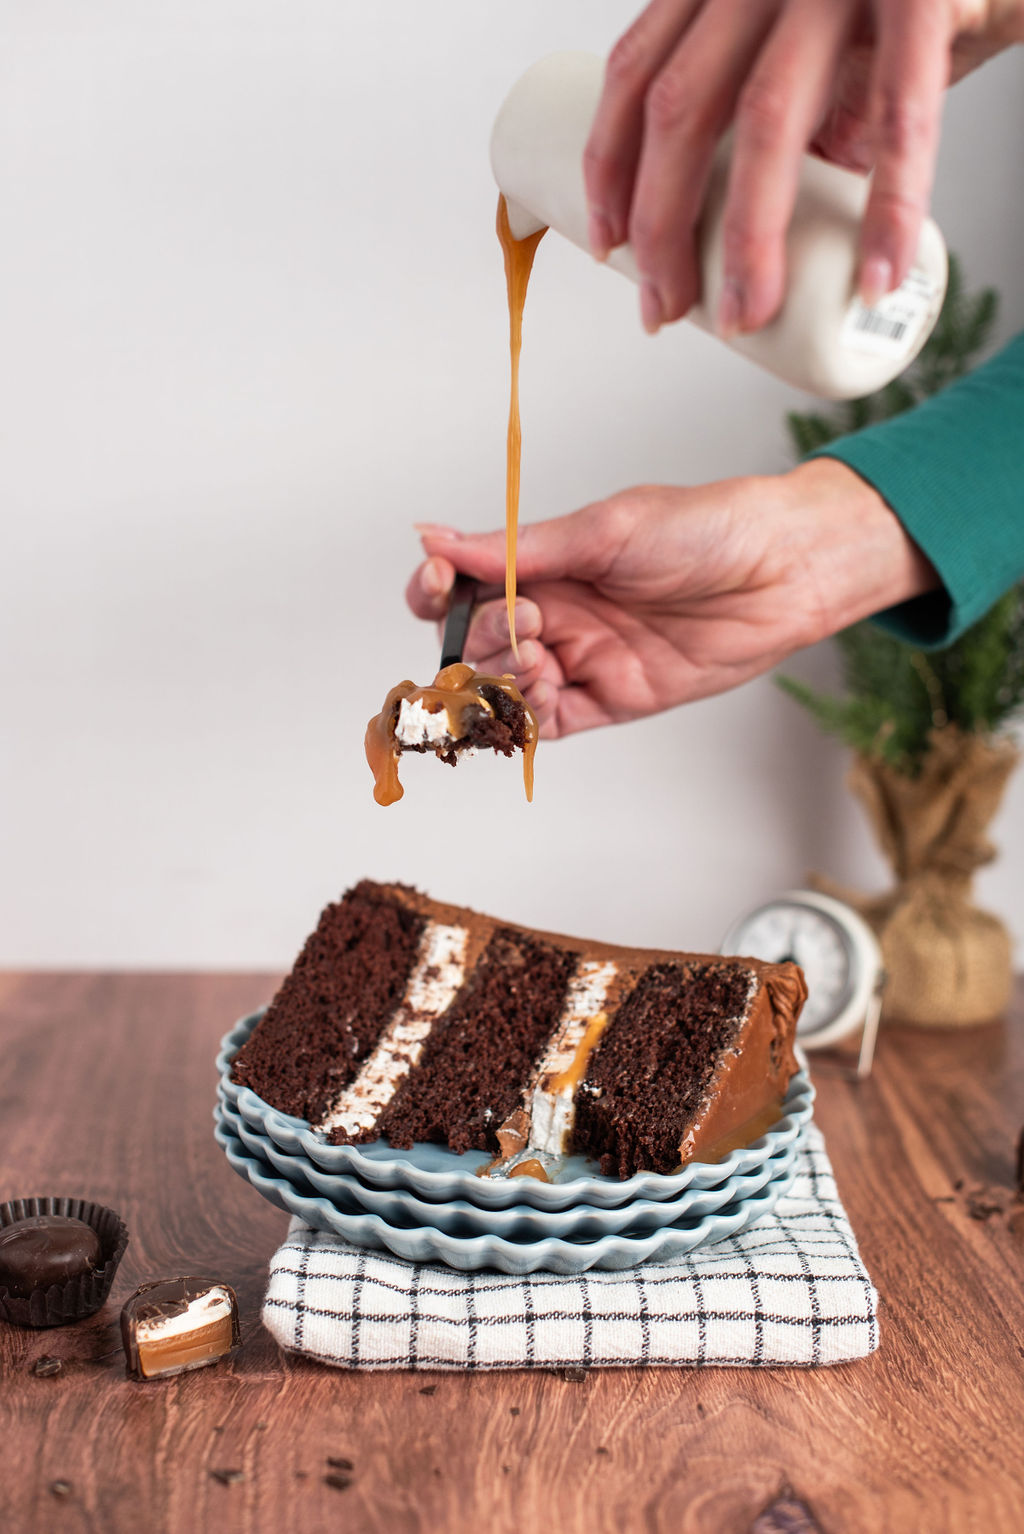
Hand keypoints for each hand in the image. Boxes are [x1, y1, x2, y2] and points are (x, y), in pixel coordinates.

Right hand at [406, 460, 937, 738]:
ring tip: (540, 653)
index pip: (462, 588)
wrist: (781, 569)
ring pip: (505, 686)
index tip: (435, 582)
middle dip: (482, 636)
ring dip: (502, 676)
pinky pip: (548, 722)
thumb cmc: (704, 529)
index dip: (435, 592)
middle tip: (529, 618)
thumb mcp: (603, 528)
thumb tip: (431, 536)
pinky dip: (528, 716)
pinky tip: (540, 690)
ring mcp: (581, 658)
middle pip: (476, 643)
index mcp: (545, 563)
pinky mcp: (612, 700)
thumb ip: (516, 547)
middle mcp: (555, 613)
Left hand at [583, 0, 1023, 334]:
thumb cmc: (896, 11)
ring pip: (764, 119)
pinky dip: (889, 208)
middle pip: (681, 109)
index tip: (607, 245)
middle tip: (665, 309)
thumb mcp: (816, 55)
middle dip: (661, 226)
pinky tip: (877, 274)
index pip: (636, 73)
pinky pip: (899, 117)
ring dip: (746, 237)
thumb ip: (782, 129)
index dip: (611, 165)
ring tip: (746, 314)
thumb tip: (747, 237)